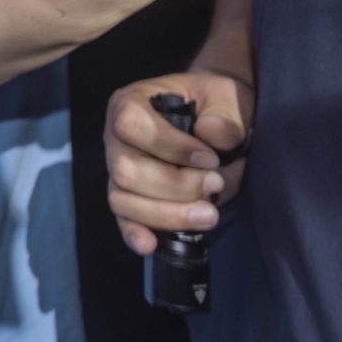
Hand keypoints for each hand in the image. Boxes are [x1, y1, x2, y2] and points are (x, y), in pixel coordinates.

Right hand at [106, 69, 253, 254]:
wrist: (214, 117)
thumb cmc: (214, 102)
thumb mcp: (226, 96)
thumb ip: (224, 113)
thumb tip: (211, 133)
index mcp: (131, 104)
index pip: (131, 124)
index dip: (169, 146)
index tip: (209, 159)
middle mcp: (115, 138)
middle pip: (126, 170)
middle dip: (175, 186)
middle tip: (216, 185)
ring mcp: (117, 169)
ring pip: (123, 199)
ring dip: (166, 214)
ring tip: (208, 215)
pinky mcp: (128, 197)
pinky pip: (123, 218)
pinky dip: (135, 232)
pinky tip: (151, 245)